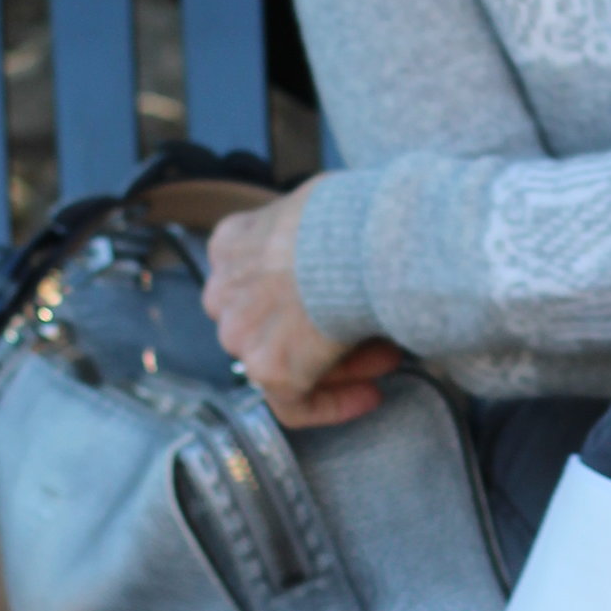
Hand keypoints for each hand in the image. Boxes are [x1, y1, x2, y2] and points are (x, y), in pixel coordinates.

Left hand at [203, 185, 404, 430]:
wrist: (356, 243)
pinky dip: (332, 404)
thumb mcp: (317, 207)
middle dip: (319, 330)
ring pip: (282, 361)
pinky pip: (294, 403)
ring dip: (337, 362)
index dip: (299, 297)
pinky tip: (368, 396)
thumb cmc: (351, 217)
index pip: (254, 280)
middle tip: (372, 332)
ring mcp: (240, 332)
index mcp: (231, 242)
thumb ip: (311, 231)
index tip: (333, 304)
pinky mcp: (267, 368)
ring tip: (386, 358)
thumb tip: (343, 245)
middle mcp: (224, 289)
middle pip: (267, 323)